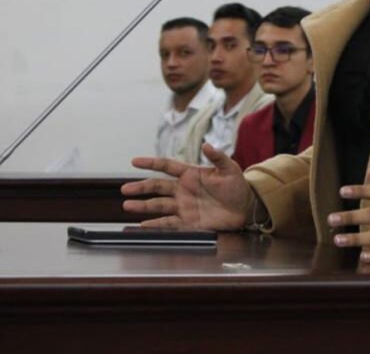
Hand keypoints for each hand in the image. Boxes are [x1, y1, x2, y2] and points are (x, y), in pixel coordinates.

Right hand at [121, 143, 252, 229]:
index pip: (166, 166)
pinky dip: (155, 225)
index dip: (151, 163)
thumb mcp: (230, 169)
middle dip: (141, 187)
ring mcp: (184, 206)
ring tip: (127, 205)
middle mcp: (183, 190)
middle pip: (157, 187)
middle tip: (125, 189)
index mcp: (190, 174)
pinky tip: (142, 225)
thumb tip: (207, 145)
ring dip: (143, 206)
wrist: (245, 208)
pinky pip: (169, 223)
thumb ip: (218, 157)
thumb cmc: (237, 185)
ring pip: (159, 205)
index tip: (134, 161)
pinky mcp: (188, 222)